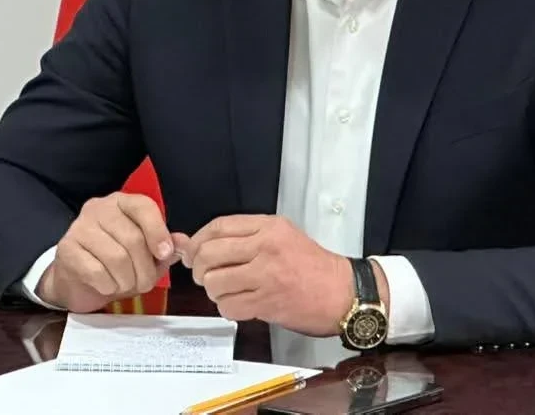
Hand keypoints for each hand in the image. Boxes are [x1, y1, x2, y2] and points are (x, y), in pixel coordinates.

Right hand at [37, 193, 185, 311]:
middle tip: (144, 283)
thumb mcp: (144, 254)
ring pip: (116, 257)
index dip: (158, 232)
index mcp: (122, 203)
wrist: (76, 280)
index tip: (164, 254)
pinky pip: (96, 271)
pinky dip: (108, 286)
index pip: (143, 207)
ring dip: (127, 280)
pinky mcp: (66, 249)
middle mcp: (99, 209)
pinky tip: (107, 286)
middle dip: (144, 269)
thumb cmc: (114, 263)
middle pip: (132, 238)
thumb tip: (182, 243)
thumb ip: (165, 246)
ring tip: (126, 285)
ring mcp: (79, 227)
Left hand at [181, 215, 363, 335]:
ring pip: (214, 282)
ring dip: (213, 290)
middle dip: (199, 268)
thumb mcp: (282, 236)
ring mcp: (266, 275)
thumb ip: (245, 237)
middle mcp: (265, 247)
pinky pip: (228, 306)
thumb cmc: (313, 266)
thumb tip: (199, 243)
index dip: (197, 240)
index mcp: (269, 227)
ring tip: (226, 290)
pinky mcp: (267, 302)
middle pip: (210, 253)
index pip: (218, 227)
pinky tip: (238, 304)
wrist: (342, 292)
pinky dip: (227, 307)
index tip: (192, 251)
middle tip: (205, 275)